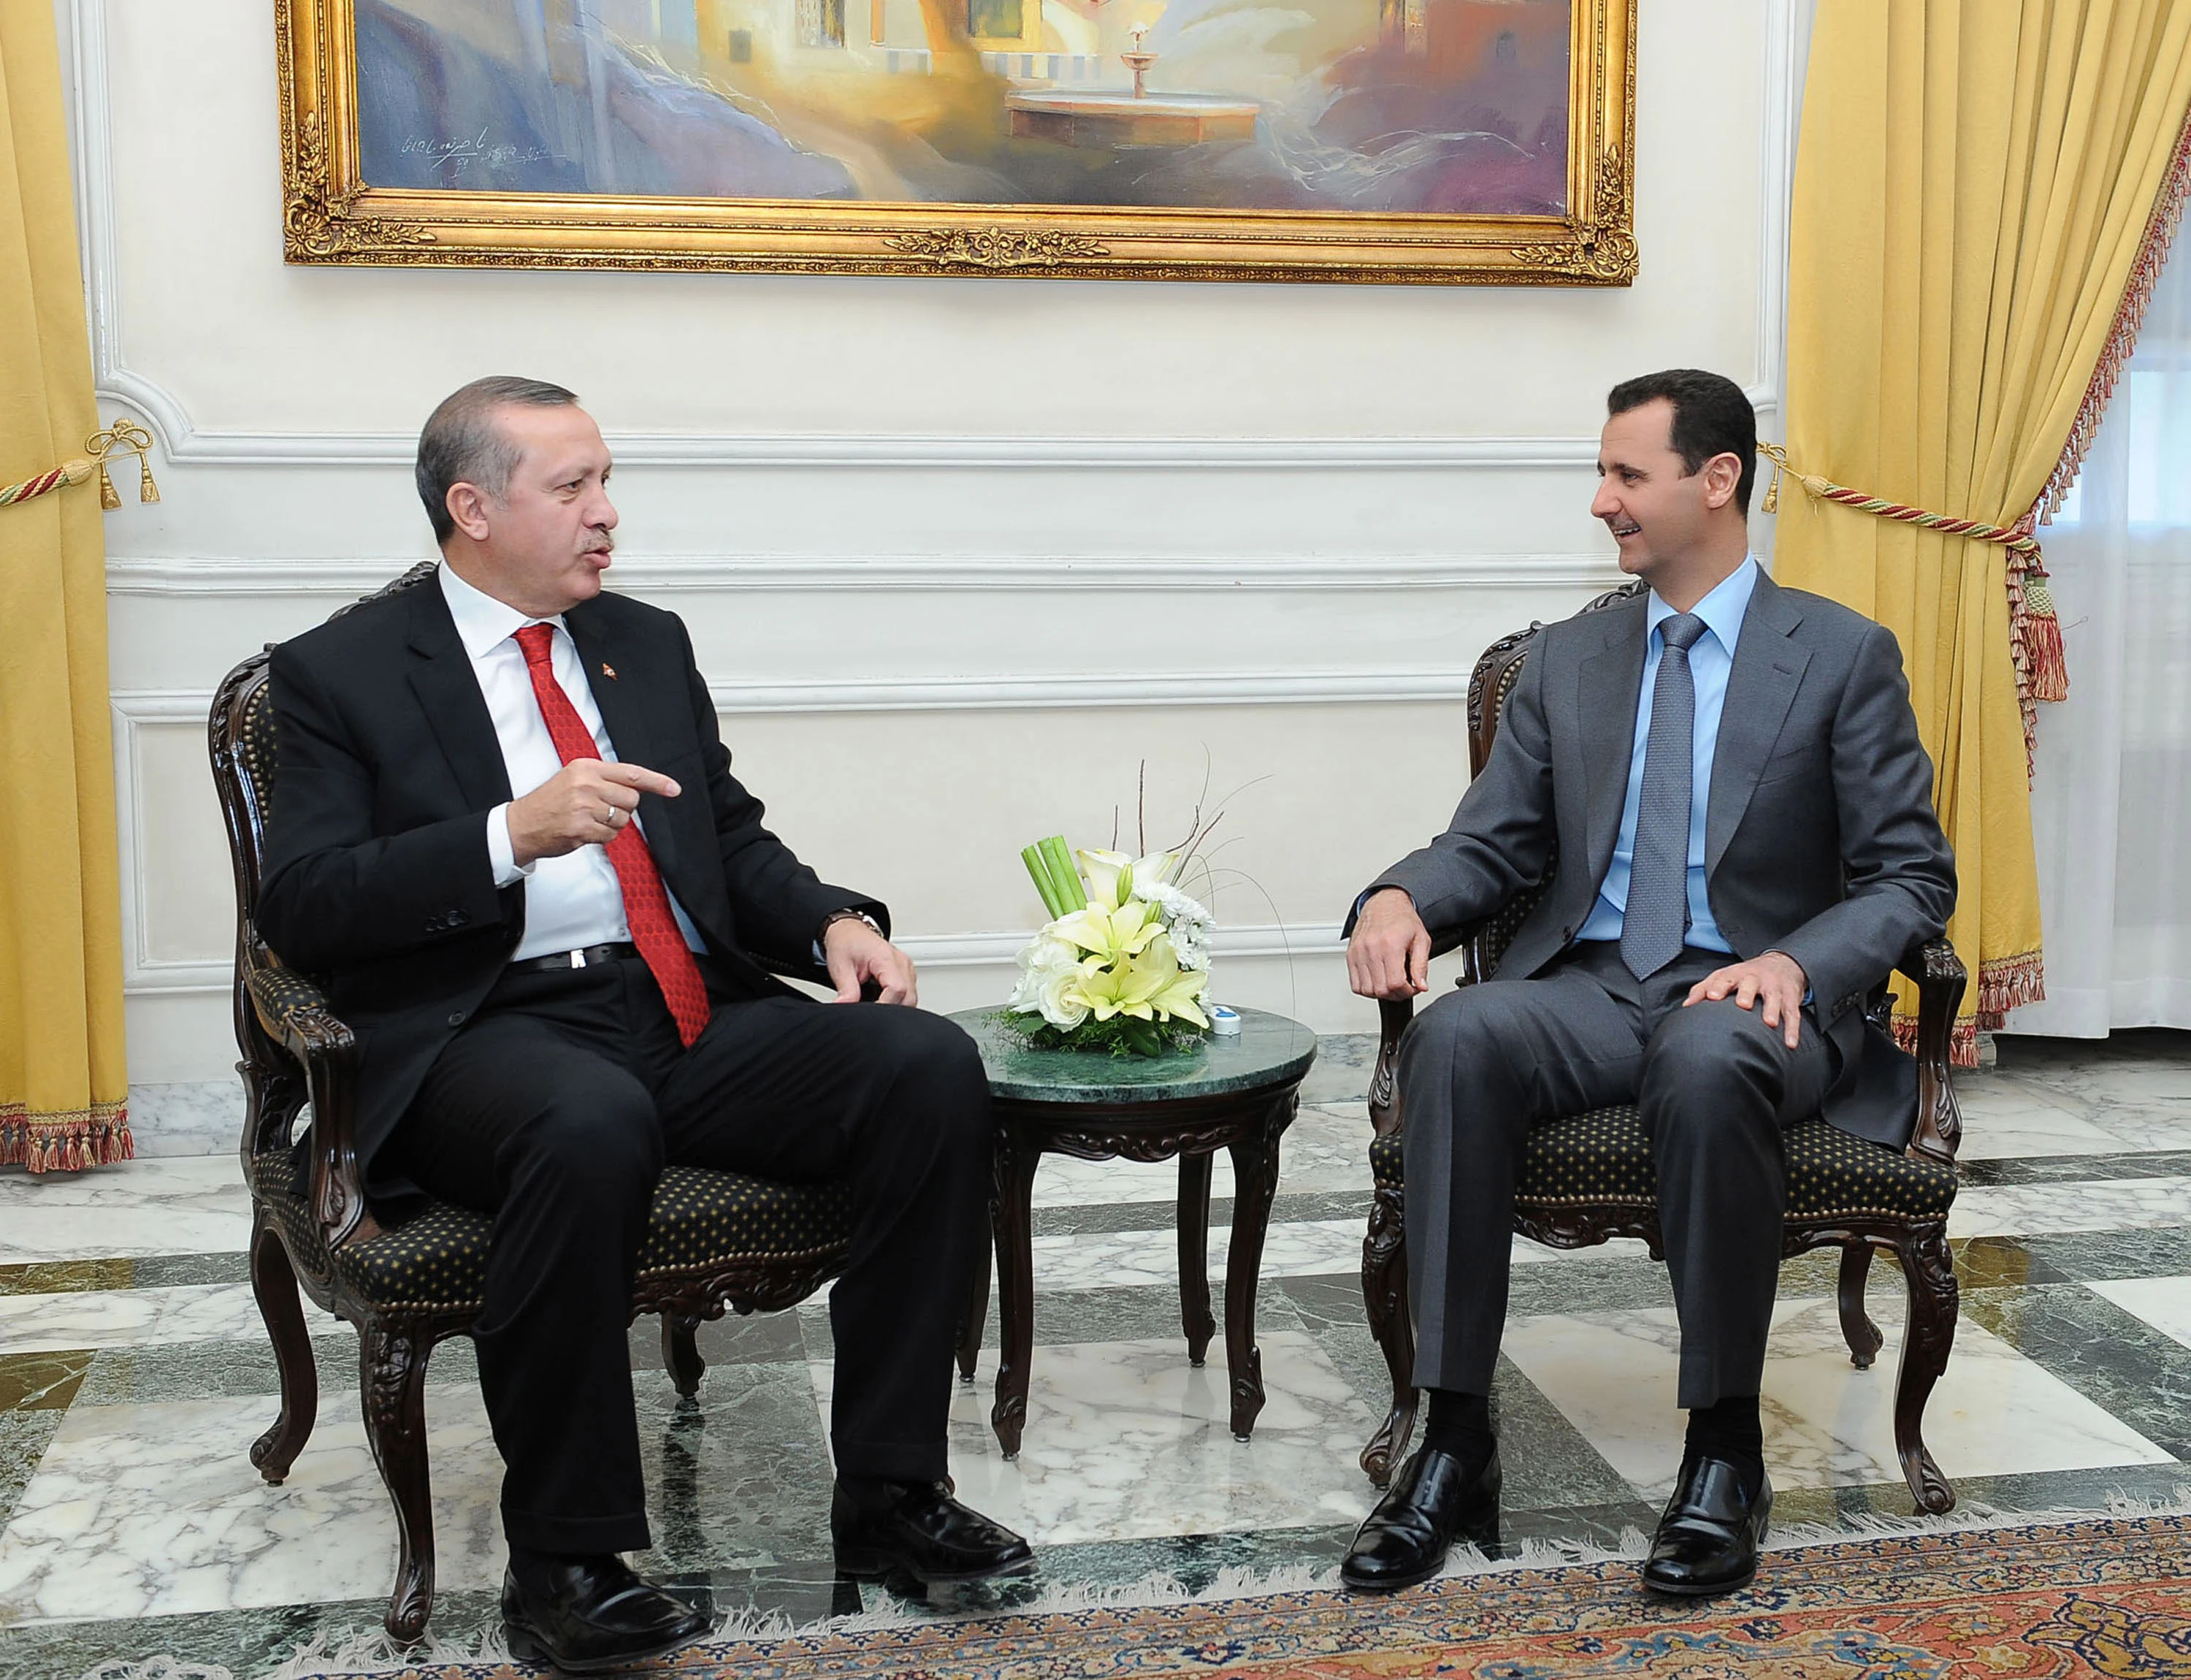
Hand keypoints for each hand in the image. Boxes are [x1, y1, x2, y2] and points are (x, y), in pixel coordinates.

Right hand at [507, 758, 680, 866]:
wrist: (522, 824)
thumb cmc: (551, 802)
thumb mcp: (574, 778)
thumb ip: (604, 779)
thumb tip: (638, 787)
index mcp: (586, 768)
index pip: (631, 773)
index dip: (657, 782)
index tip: (674, 789)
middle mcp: (586, 784)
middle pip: (632, 799)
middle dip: (623, 808)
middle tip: (602, 810)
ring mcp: (584, 807)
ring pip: (623, 819)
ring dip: (612, 825)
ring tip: (589, 820)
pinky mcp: (581, 828)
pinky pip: (610, 836)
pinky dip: (602, 837)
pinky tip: (584, 831)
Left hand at [824, 917, 916, 1005]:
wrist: (849, 932)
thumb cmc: (847, 943)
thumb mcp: (841, 967)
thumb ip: (846, 990)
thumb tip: (844, 1007)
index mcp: (886, 958)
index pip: (897, 989)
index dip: (885, 1005)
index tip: (870, 1015)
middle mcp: (901, 962)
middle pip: (909, 997)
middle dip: (891, 1010)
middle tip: (871, 1014)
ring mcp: (906, 968)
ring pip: (911, 998)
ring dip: (894, 1006)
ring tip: (874, 1004)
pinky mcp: (906, 973)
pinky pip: (908, 994)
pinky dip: (896, 1001)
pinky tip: (881, 1000)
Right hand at [1347, 888, 1430, 999]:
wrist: (1384, 903)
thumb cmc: (1402, 920)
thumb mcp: (1421, 940)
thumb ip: (1421, 965)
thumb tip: (1421, 985)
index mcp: (1390, 944)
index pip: (1395, 983)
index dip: (1407, 992)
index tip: (1412, 988)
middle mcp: (1371, 948)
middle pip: (1381, 989)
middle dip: (1396, 994)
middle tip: (1403, 988)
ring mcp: (1358, 952)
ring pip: (1366, 990)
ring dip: (1380, 993)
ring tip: (1390, 984)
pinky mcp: (1350, 955)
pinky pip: (1355, 984)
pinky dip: (1366, 989)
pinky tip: (1377, 981)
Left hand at [1683, 950, 1808, 1049]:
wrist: (1782, 963)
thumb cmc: (1745, 976)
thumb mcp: (1724, 977)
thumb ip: (1703, 989)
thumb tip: (1686, 1006)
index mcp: (1736, 974)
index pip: (1725, 978)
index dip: (1718, 986)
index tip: (1712, 996)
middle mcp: (1756, 978)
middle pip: (1751, 984)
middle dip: (1746, 993)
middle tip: (1742, 1005)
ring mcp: (1775, 987)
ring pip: (1774, 998)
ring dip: (1773, 1010)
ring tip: (1770, 1023)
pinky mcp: (1791, 997)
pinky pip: (1793, 1014)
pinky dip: (1793, 1029)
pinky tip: (1790, 1044)